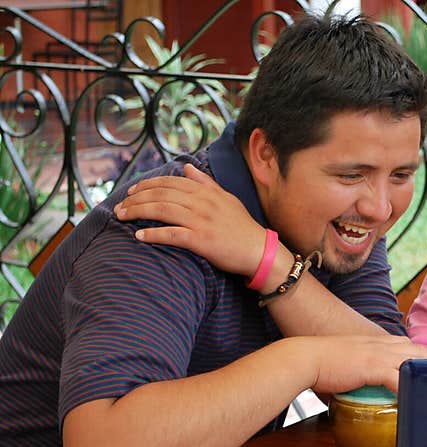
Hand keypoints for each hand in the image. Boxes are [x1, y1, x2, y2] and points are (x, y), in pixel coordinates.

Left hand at [114, 163, 267, 277]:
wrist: (259, 251)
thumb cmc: (242, 227)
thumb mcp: (226, 199)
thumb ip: (205, 183)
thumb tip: (185, 166)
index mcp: (206, 192)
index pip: (170, 182)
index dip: (147, 184)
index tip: (132, 190)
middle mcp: (202, 203)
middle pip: (161, 194)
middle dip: (136, 198)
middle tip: (119, 206)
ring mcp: (201, 221)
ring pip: (161, 210)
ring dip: (137, 212)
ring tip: (121, 217)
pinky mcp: (201, 240)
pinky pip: (171, 234)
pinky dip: (153, 234)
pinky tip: (139, 235)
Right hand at [301, 335, 426, 393]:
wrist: (303, 358)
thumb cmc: (320, 364)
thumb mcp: (347, 364)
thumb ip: (359, 374)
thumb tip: (361, 392)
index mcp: (377, 342)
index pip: (410, 346)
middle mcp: (382, 345)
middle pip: (420, 352)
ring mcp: (378, 354)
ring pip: (415, 362)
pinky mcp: (372, 366)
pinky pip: (399, 377)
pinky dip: (411, 387)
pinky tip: (420, 397)